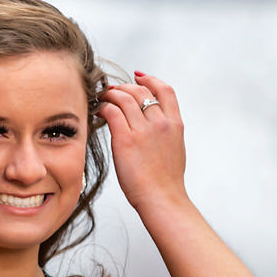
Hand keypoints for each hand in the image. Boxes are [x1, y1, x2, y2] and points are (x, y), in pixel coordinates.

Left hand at [98, 70, 185, 214]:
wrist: (162, 198)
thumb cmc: (166, 182)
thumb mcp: (176, 149)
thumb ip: (166, 133)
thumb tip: (154, 127)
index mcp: (175, 124)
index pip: (165, 90)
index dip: (150, 79)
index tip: (138, 77)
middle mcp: (160, 122)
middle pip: (140, 91)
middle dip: (124, 86)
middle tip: (113, 90)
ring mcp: (143, 130)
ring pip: (124, 97)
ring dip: (111, 94)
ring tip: (102, 98)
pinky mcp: (126, 139)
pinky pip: (112, 112)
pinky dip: (104, 107)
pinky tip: (100, 111)